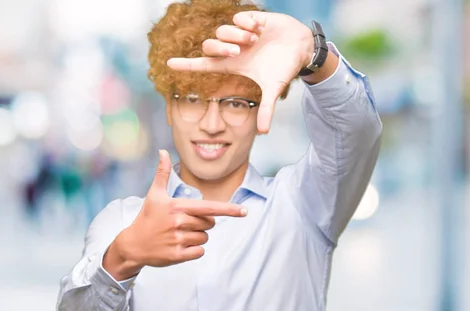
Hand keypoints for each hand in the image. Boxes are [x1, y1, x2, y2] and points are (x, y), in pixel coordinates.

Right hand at [103, 149, 246, 279]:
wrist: (132, 244)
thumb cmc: (147, 217)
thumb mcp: (154, 195)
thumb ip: (162, 173)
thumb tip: (163, 151)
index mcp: (177, 206)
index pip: (210, 207)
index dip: (229, 209)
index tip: (244, 211)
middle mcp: (179, 222)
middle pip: (209, 223)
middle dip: (202, 223)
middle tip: (184, 223)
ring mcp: (178, 240)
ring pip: (205, 238)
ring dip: (197, 237)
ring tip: (179, 234)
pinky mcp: (177, 255)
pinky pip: (199, 252)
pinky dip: (194, 250)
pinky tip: (180, 246)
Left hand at [166, 11, 313, 133]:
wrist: (301, 48)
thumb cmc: (283, 67)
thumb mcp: (273, 89)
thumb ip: (267, 109)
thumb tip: (263, 133)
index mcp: (234, 64)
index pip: (204, 65)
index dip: (186, 65)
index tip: (168, 65)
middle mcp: (233, 48)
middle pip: (209, 46)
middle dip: (220, 47)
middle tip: (239, 51)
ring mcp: (240, 33)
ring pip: (222, 30)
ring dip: (237, 35)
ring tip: (255, 40)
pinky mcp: (250, 19)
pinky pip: (238, 17)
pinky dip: (247, 23)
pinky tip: (260, 29)